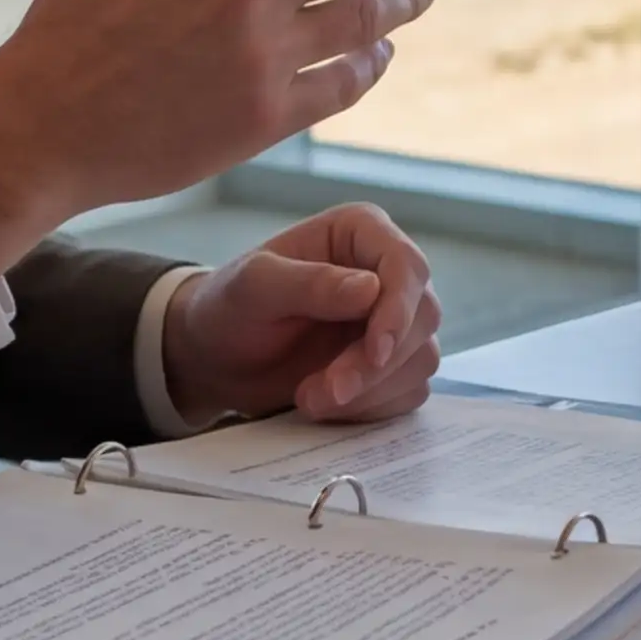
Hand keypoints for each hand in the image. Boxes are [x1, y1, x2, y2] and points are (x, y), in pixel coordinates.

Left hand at [161, 203, 441, 424]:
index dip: (399, 310)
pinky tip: (327, 403)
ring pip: (421, 358)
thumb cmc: (229, 309)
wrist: (217, 360)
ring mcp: (392, 320)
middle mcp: (386, 272)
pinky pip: (409, 390)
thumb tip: (371, 289)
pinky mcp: (391, 363)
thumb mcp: (253, 288)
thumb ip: (309, 283)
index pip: (407, 266)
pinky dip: (371, 406)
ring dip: (370, 390)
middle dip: (375, 363)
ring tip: (310, 398)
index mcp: (360, 233)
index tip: (374, 351)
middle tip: (326, 391)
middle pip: (422, 316)